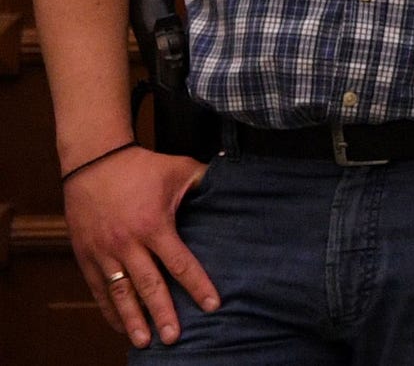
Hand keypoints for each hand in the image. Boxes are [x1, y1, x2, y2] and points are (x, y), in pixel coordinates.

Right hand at [63, 145, 217, 348]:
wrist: (93, 162)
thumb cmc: (142, 167)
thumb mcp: (179, 169)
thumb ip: (206, 182)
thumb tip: (236, 187)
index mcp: (154, 225)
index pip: (180, 263)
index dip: (198, 285)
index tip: (213, 305)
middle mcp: (127, 243)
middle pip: (149, 285)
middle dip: (163, 313)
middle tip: (176, 338)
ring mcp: (104, 252)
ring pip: (120, 293)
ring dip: (133, 319)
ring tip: (144, 342)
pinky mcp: (86, 255)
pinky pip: (98, 289)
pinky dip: (109, 309)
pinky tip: (121, 325)